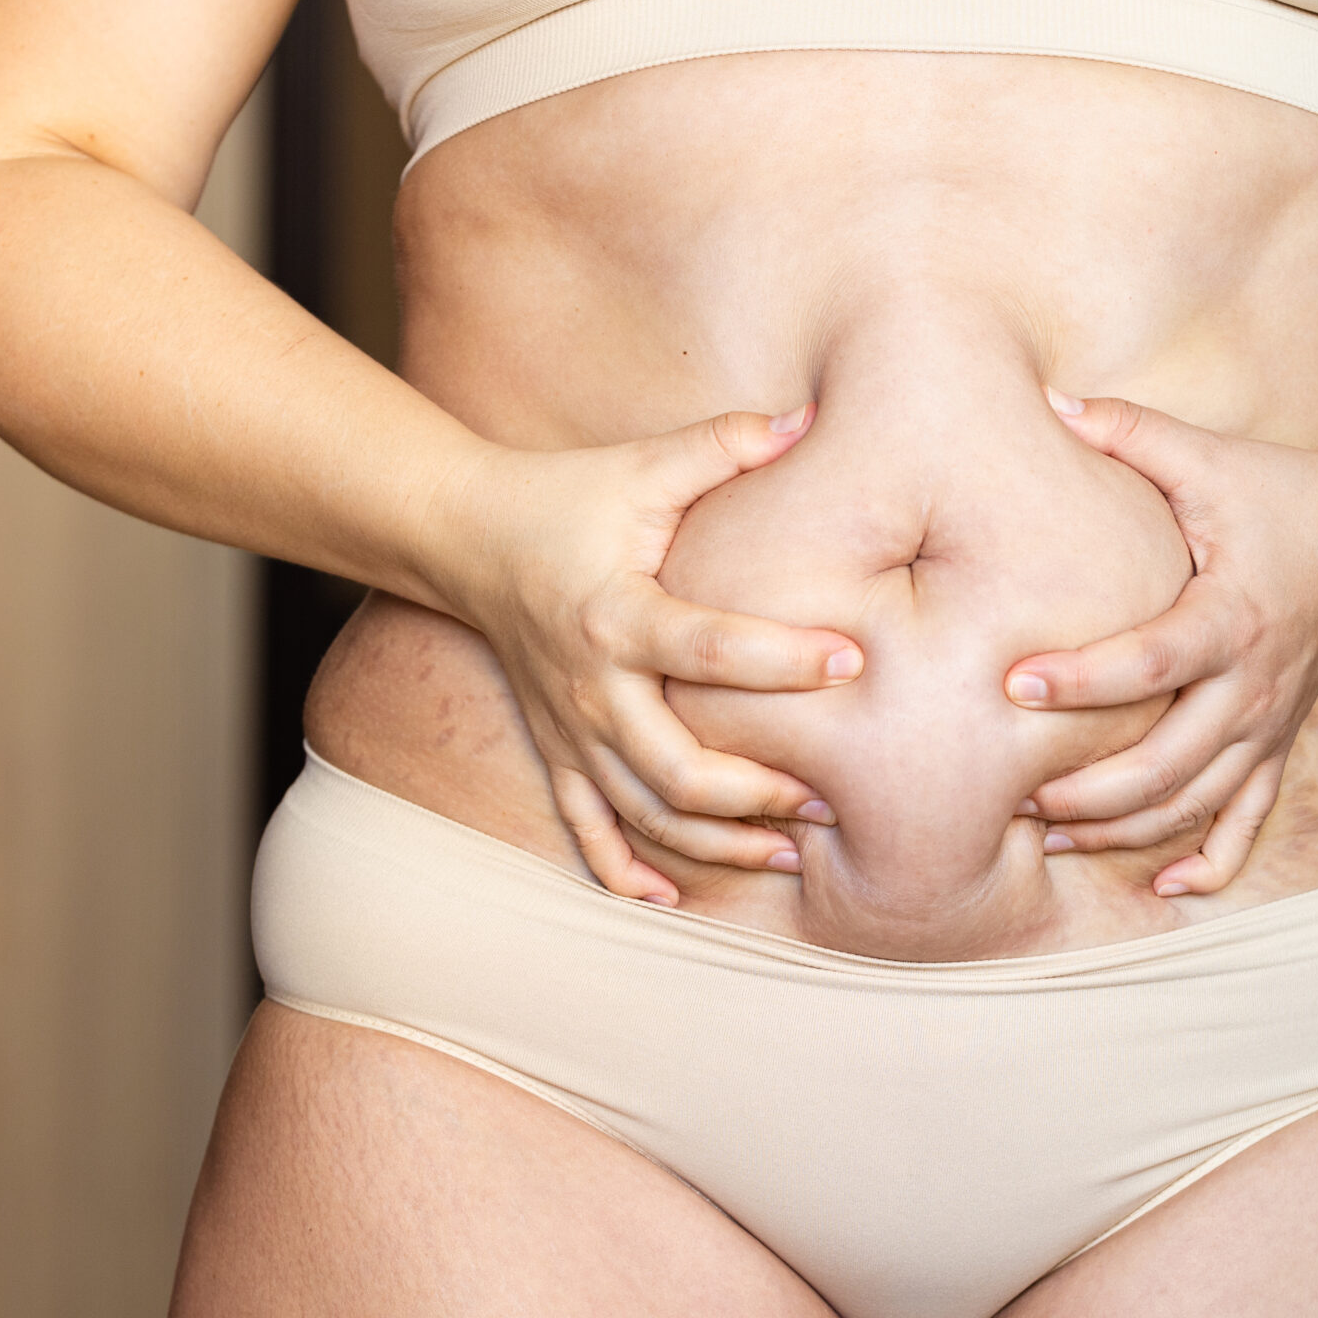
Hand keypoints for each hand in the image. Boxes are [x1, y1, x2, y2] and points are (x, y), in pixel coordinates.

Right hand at [430, 404, 862, 903]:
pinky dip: (626, 872)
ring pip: (643, 814)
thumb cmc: (570, 497)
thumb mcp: (642, 466)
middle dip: (756, 793)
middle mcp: (592, 688)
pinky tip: (675, 900)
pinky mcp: (557, 752)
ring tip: (793, 852)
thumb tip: (809, 417)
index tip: (853, 662)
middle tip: (832, 798)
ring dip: (716, 843)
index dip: (782, 658)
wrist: (464, 537)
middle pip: (674, 768)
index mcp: (617, 614)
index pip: (707, 648)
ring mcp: (570, 731)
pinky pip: (588, 829)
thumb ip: (725, 444)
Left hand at [1006, 389, 1317, 896]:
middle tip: (1017, 798)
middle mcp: (1254, 682)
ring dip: (1126, 830)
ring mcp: (1269, 723)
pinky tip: (1167, 889)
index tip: (1011, 681)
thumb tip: (1048, 400)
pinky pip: (1250, 819)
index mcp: (1231, 613)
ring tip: (1049, 837)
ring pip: (1198, 801)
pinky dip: (1214, 859)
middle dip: (1091, 790)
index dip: (1082, 678)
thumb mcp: (1206, 457)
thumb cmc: (1276, 494)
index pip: (1151, 659)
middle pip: (1171, 760)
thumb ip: (1129, 432)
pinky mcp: (1277, 743)